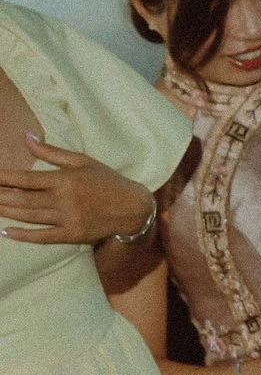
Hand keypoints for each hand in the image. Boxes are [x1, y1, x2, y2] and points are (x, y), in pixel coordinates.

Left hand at [0, 142, 153, 244]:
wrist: (133, 208)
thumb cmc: (107, 180)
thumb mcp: (82, 160)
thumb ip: (51, 152)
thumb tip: (26, 137)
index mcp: (65, 179)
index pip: (26, 179)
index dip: (4, 178)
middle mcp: (64, 199)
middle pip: (23, 200)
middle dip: (0, 197)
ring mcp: (68, 219)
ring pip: (29, 217)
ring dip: (6, 213)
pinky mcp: (73, 235)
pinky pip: (43, 237)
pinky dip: (24, 235)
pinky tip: (6, 232)